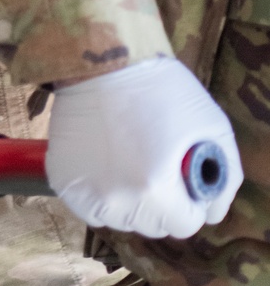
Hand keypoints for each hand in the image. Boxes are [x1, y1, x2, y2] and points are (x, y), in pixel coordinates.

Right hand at [46, 57, 242, 238]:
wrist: (103, 60)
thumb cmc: (161, 89)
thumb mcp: (211, 127)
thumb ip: (223, 176)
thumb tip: (211, 209)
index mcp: (154, 189)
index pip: (184, 225)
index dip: (189, 201)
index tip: (182, 178)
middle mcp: (116, 200)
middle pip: (151, 225)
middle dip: (160, 203)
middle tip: (155, 165)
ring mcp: (84, 193)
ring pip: (119, 219)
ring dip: (129, 201)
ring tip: (129, 162)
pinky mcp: (62, 182)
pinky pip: (90, 207)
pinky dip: (100, 194)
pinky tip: (106, 165)